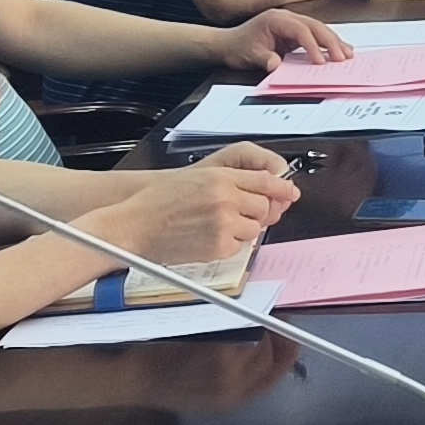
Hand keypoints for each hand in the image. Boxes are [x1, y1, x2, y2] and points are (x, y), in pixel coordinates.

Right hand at [91, 148, 298, 266]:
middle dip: (257, 211)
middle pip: (265, 205)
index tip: (289, 192)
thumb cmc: (157, 202)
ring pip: (255, 228)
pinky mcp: (219, 246)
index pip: (266, 181)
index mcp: (220, 177)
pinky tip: (208, 238)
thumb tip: (264, 188)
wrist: (134, 225)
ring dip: (242, 229)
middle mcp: (225, 198)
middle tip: (239, 215)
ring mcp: (224, 223)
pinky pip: (240, 246)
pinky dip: (229, 245)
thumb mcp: (196, 178)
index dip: (282, 187)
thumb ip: (231, 180)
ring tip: (215, 226)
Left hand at [221, 9, 349, 71]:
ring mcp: (291, 23)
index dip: (313, 45)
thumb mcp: (249, 56)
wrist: (228, 43)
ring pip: (318, 29)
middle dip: (331, 41)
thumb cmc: (238, 47)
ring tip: (347, 54)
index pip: (301, 30)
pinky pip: (314, 35)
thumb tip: (277, 66)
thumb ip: (265, 59)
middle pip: (315, 26)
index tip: (320, 61)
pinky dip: (327, 43)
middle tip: (343, 57)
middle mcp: (286, 17)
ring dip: (333, 41)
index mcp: (276, 19)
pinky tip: (338, 50)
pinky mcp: (294, 32)